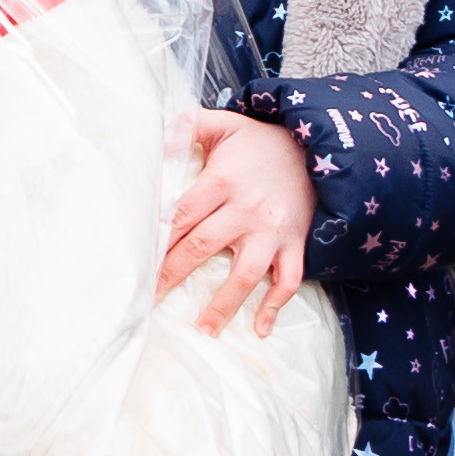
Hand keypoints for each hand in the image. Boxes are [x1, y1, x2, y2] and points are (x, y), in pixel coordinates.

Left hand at [162, 106, 316, 333]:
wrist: (316, 148)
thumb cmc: (260, 142)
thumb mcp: (224, 125)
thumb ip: (187, 125)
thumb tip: (156, 136)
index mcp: (223, 180)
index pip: (182, 215)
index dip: (159, 239)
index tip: (138, 261)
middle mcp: (247, 209)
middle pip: (202, 246)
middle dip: (173, 274)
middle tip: (149, 299)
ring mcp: (272, 231)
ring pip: (245, 274)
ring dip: (224, 305)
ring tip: (203, 330)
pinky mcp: (295, 244)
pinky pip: (288, 280)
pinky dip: (276, 306)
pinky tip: (261, 329)